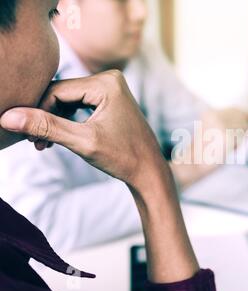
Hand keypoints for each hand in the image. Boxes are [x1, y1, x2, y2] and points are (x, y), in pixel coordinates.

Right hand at [0, 70, 164, 190]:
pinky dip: (66, 121)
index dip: (37, 112)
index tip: (26, 135)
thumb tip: (7, 117)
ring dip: (53, 121)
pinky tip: (57, 138)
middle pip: (61, 93)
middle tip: (33, 142)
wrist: (149, 171)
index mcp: (106, 83)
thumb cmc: (123, 157)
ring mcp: (111, 89)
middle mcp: (109, 79)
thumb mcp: (82, 141)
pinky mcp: (110, 99)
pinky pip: (79, 104)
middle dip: (45, 117)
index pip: (56, 90)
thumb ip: (46, 127)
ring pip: (67, 100)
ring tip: (44, 144)